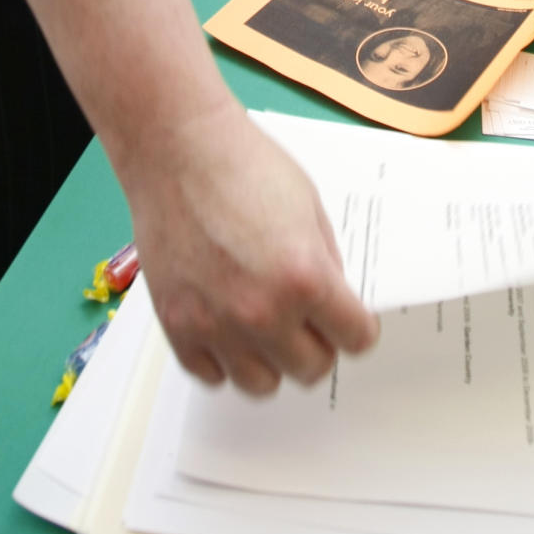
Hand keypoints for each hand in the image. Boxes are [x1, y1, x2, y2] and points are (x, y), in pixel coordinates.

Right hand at [128, 102, 378, 394]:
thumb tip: (333, 303)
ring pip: (262, 384)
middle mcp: (262, 312)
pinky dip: (223, 359)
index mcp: (305, 278)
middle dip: (318, 345)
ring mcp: (216, 325)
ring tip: (265, 328)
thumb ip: (325, 262)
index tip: (349, 321)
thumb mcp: (310, 208)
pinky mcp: (177, 326)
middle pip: (311, 370)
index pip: (355, 339)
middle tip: (308, 320)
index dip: (356, 327)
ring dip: (271, 360)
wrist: (180, 149)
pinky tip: (227, 328)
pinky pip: (211, 375)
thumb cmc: (245, 165)